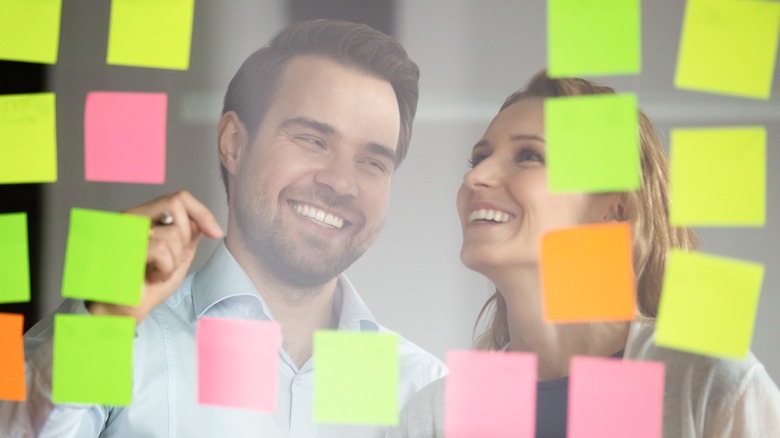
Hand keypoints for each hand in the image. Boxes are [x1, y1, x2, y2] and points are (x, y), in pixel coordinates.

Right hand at [87, 191, 223, 323]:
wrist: (123, 311)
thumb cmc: (145, 286)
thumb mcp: (177, 257)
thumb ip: (188, 236)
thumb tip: (201, 221)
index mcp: (143, 217)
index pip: (179, 198)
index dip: (202, 212)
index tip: (215, 233)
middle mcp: (131, 218)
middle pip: (176, 205)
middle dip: (184, 239)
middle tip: (172, 260)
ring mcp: (124, 230)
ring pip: (172, 233)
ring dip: (174, 261)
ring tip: (157, 272)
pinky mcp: (122, 246)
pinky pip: (161, 250)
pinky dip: (165, 269)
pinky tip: (152, 277)